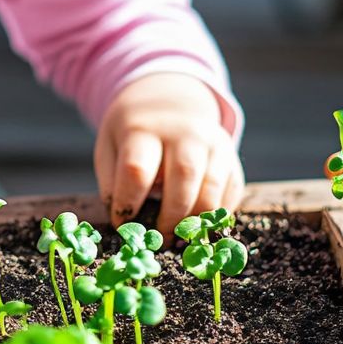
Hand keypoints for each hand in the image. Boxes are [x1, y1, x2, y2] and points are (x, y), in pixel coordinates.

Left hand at [94, 73, 243, 238]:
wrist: (170, 104)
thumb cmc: (134, 136)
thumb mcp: (110, 149)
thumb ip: (113, 184)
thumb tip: (126, 223)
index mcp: (144, 129)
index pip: (136, 170)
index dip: (129, 203)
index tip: (123, 223)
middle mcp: (184, 132)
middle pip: (184, 175)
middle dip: (171, 216)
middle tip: (160, 239)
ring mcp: (214, 143)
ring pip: (212, 188)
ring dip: (196, 222)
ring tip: (179, 238)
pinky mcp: (232, 158)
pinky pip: (231, 193)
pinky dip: (216, 217)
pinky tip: (198, 225)